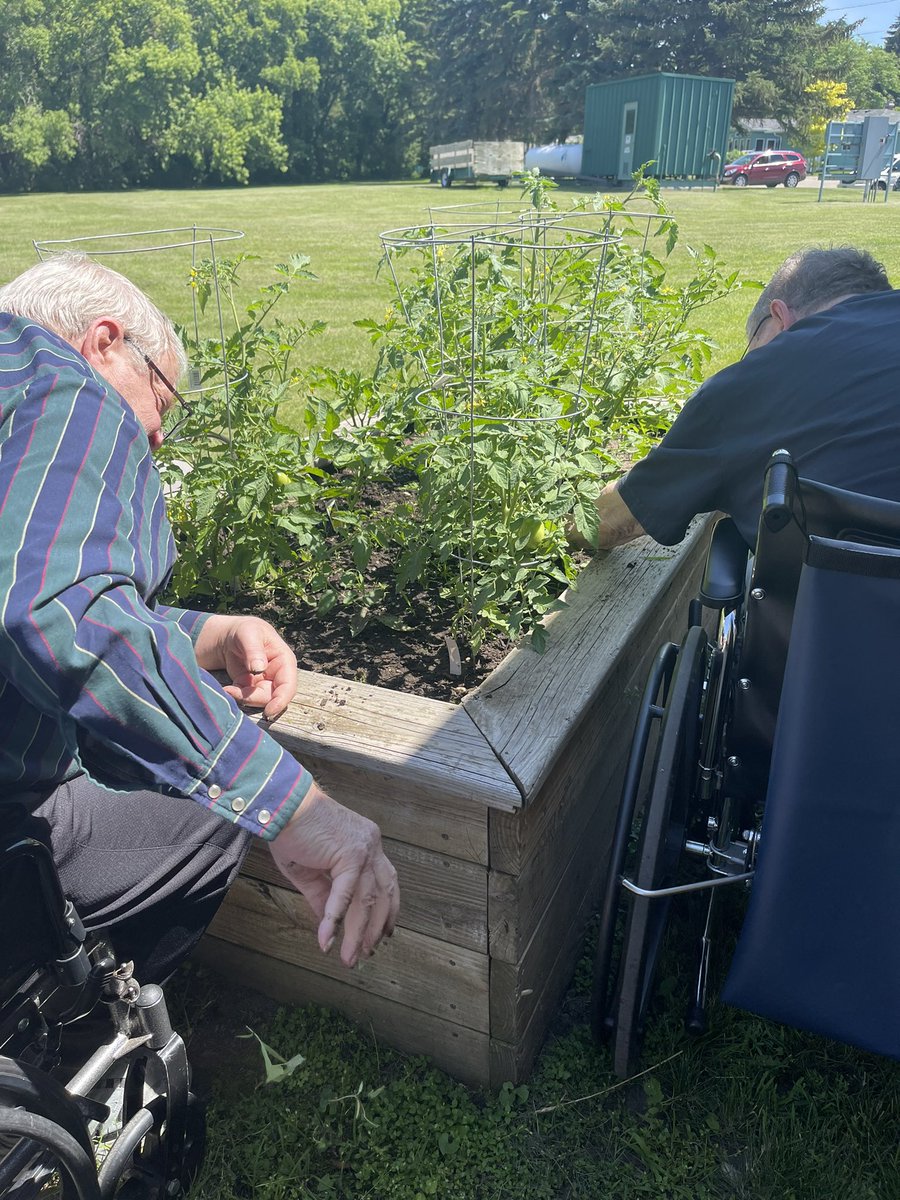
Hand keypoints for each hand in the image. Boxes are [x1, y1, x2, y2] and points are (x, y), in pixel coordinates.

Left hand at [193, 614, 297, 719]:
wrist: (228, 635)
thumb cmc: (244, 630)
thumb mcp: (248, 634)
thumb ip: (254, 650)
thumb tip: (259, 668)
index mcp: (284, 660)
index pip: (288, 685)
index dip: (281, 700)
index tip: (269, 711)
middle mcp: (277, 674)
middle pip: (274, 697)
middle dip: (256, 699)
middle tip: (236, 693)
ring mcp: (264, 682)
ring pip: (259, 700)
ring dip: (244, 698)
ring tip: (228, 689)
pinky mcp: (250, 687)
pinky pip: (246, 698)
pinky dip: (236, 696)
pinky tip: (226, 689)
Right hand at [268, 783, 399, 966]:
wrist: (282, 804)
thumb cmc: (293, 832)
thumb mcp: (310, 870)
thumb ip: (323, 896)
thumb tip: (330, 925)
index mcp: (368, 845)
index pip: (387, 883)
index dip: (388, 910)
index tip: (385, 935)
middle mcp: (372, 846)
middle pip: (384, 895)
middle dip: (376, 928)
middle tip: (367, 953)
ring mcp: (364, 849)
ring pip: (367, 900)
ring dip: (357, 933)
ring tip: (349, 957)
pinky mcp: (349, 854)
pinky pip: (344, 895)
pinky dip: (334, 919)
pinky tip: (327, 939)